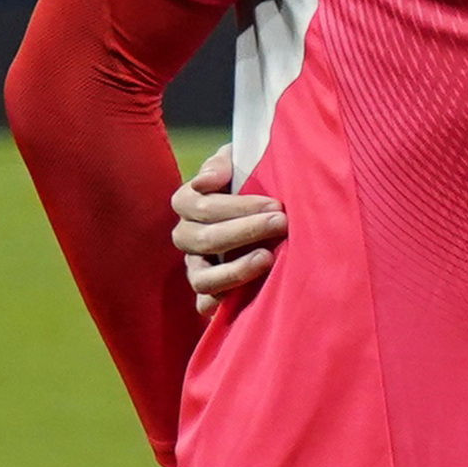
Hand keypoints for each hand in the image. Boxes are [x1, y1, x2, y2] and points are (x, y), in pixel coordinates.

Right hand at [172, 146, 284, 313]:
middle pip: (203, 239)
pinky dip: (220, 303)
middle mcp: (186, 236)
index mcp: (188, 203)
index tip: (275, 204)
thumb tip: (205, 182)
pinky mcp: (209, 292)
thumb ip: (223, 164)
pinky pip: (205, 303)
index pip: (199, 206)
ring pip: (201, 277)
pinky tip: (247, 297)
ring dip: (235, 269)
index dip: (237, 206)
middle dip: (245, 231)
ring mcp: (196, 266)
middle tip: (281, 224)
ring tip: (268, 258)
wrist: (273, 213)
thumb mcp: (240, 163)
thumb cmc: (255, 182)